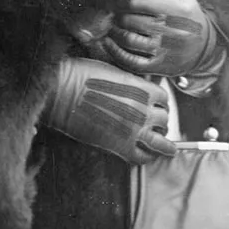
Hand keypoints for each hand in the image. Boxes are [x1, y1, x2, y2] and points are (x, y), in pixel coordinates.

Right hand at [43, 57, 175, 161]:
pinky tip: (144, 155)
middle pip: (163, 120)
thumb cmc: (82, 75)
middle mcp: (144, 110)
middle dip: (160, 122)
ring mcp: (134, 129)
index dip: (159, 104)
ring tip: (165, 147)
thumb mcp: (114, 72)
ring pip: (161, 141)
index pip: (163, 99)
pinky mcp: (121, 146)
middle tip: (154, 125)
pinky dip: (146, 157)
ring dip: (162, 143)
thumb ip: (131, 84)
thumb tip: (136, 92)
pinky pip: (143, 157)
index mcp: (143, 89)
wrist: (63, 92)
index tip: (155, 107)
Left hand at [103, 0, 215, 77]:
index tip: (121, 0)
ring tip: (113, 25)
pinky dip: (116, 52)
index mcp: (176, 10)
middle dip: (118, 15)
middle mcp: (171, 31)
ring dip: (115, 31)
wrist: (204, 48)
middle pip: (130, 20)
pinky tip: (110, 42)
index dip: (122, 0)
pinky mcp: (158, 66)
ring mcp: (164, 50)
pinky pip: (131, 61)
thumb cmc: (187, 15)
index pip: (136, 2)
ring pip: (128, 39)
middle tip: (116, 13)